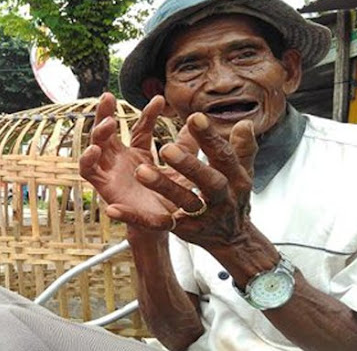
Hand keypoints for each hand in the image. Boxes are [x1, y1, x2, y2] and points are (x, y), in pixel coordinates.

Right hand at [79, 93, 193, 231]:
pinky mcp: (103, 187)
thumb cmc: (170, 199)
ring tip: (108, 123)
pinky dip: (86, 161)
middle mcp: (121, 160)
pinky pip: (88, 173)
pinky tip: (93, 150)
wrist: (164, 227)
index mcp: (138, 154)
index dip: (148, 114)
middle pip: (108, 132)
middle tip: (108, 96)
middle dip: (105, 113)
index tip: (160, 100)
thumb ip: (186, 147)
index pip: (140, 128)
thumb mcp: (180, 169)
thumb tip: (200, 122)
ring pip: (95, 147)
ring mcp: (110, 172)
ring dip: (98, 133)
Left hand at [133, 112, 257, 248]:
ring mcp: (200, 215)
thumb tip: (244, 122)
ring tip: (140, 171)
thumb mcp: (242, 172)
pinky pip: (155, 223)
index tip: (194, 117)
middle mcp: (220, 198)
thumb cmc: (234, 198)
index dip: (210, 138)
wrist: (233, 239)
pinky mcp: (180, 229)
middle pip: (207, 180)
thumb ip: (243, 148)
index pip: (223, 156)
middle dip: (188, 164)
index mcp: (234, 179)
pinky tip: (113, 209)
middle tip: (167, 147)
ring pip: (181, 200)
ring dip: (162, 186)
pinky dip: (134, 217)